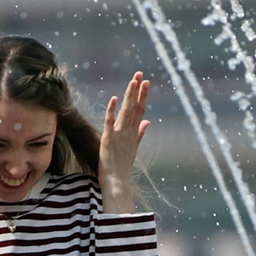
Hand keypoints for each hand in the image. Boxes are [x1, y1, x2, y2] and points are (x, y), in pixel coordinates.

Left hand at [99, 72, 149, 213]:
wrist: (117, 181)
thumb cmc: (123, 166)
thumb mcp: (134, 147)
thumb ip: (140, 133)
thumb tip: (148, 122)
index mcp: (134, 132)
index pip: (140, 110)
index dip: (143, 95)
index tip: (146, 82)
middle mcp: (128, 131)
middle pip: (134, 107)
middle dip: (138, 90)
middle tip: (140, 74)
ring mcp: (119, 134)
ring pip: (125, 111)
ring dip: (129, 96)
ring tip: (133, 81)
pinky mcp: (108, 139)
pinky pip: (110, 122)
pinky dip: (111, 110)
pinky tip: (113, 99)